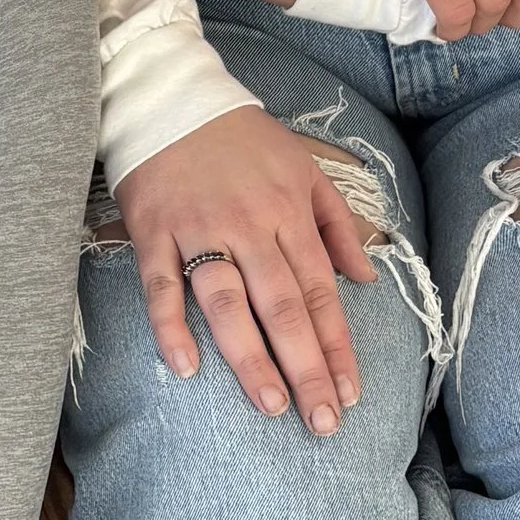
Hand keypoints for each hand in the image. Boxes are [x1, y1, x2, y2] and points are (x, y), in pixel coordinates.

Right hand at [115, 106, 377, 432]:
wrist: (171, 97)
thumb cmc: (243, 139)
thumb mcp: (305, 168)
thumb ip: (337, 224)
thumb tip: (365, 280)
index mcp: (289, 213)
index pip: (320, 292)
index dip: (337, 347)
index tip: (350, 395)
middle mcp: (249, 226)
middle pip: (282, 306)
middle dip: (306, 368)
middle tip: (322, 422)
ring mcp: (199, 230)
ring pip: (227, 302)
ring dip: (250, 357)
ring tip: (272, 405)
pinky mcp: (154, 232)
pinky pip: (161, 286)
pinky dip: (170, 326)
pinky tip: (185, 368)